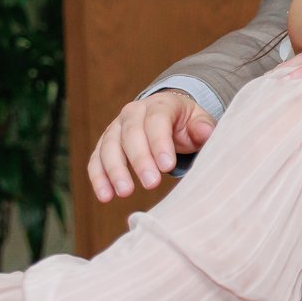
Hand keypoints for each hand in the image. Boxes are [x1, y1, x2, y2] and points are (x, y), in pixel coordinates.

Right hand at [87, 90, 214, 201]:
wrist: (168, 117)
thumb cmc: (186, 123)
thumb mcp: (200, 121)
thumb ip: (203, 127)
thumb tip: (205, 131)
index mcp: (160, 104)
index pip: (157, 120)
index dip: (160, 143)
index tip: (168, 167)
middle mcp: (133, 112)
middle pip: (131, 133)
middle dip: (140, 160)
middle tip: (151, 183)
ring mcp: (116, 127)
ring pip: (109, 146)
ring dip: (115, 170)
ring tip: (125, 192)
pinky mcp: (105, 143)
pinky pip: (97, 159)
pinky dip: (98, 177)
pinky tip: (105, 196)